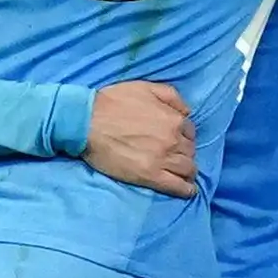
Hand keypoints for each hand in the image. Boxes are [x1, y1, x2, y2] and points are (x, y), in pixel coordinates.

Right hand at [84, 80, 198, 195]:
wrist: (87, 121)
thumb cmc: (113, 102)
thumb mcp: (146, 87)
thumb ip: (171, 97)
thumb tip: (187, 112)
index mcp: (174, 119)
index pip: (190, 132)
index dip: (183, 136)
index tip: (176, 140)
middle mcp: (173, 140)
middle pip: (190, 151)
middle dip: (185, 153)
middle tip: (174, 156)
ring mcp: (163, 160)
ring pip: (188, 169)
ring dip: (187, 171)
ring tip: (182, 174)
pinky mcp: (150, 176)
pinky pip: (178, 186)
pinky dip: (186, 189)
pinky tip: (187, 190)